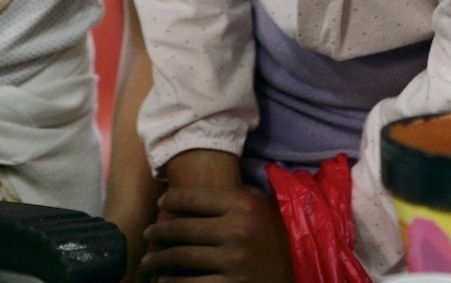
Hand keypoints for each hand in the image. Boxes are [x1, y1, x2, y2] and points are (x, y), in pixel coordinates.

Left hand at [140, 184, 292, 282]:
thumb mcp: (263, 209)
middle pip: (181, 228)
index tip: (161, 204)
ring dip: (158, 260)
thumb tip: (201, 177)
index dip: (171, 200)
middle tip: (148, 235)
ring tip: (149, 260)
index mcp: (243, 205)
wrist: (302, 276)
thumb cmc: (278, 240)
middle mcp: (238, 230)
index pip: (193, 198)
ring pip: (180, 257)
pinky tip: (164, 281)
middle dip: (157, 233)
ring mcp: (234, 261)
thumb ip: (237, 194)